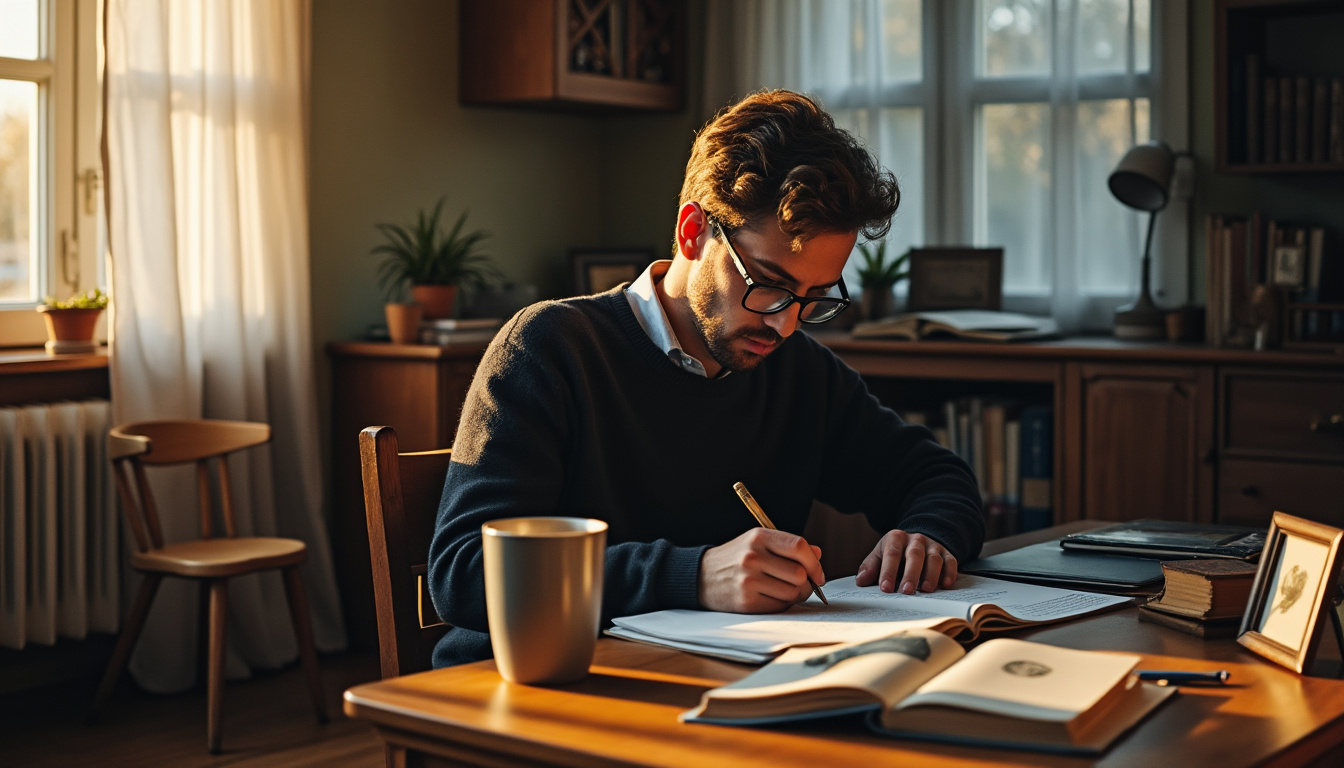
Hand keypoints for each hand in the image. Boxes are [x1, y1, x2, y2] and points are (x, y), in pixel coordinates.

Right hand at [698, 528, 824, 612]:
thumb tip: (817, 554)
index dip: (815, 562)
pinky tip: (772, 597)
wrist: (701, 576)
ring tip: (785, 590)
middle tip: (802, 584)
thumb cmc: (735, 558)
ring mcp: (748, 580)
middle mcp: (753, 556)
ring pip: (793, 592)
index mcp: (758, 537)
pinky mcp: (746, 601)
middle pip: (800, 573)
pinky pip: (780, 606)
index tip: (818, 573)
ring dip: (795, 595)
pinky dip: (782, 604)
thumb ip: (787, 546)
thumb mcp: (757, 542)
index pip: (799, 547)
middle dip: (807, 582)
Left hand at [855, 530, 956, 593]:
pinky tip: (945, 585)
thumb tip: (861, 581)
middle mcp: (916, 540)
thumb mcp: (879, 556)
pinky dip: (949, 573)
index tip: (885, 588)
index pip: (891, 554)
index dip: (888, 571)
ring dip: (930, 575)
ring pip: (934, 558)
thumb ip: (869, 567)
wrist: (916, 541)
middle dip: (910, 574)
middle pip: (914, 555)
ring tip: (925, 590)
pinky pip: (951, 562)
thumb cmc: (894, 554)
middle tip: (906, 591)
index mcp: (896, 538)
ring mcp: (932, 546)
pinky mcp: (946, 553)